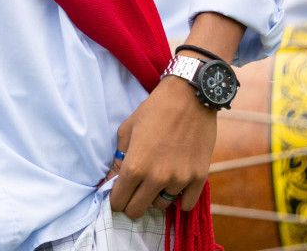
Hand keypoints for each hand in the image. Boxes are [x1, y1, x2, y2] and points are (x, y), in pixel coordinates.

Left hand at [106, 74, 216, 217]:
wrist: (189, 97)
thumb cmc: (153, 111)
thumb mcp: (127, 131)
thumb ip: (117, 161)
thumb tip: (107, 184)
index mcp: (135, 166)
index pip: (119, 202)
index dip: (116, 199)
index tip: (119, 194)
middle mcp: (156, 178)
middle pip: (137, 211)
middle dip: (132, 203)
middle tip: (135, 190)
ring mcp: (180, 180)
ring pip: (161, 205)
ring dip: (157, 196)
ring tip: (158, 177)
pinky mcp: (199, 178)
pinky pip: (186, 205)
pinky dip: (180, 198)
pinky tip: (176, 182)